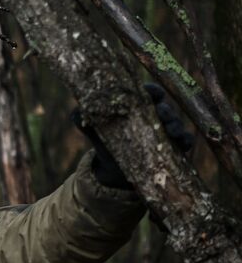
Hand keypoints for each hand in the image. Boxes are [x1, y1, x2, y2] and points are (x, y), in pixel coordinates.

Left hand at [75, 83, 194, 189]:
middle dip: (166, 109)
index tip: (150, 93)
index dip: (152, 91)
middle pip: (166, 107)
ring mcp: (167, 131)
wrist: (115, 171)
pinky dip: (185, 140)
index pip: (149, 92)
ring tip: (171, 130)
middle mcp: (156, 115)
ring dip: (176, 125)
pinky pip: (185, 141)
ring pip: (177, 123)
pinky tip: (182, 143)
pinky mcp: (175, 147)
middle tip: (162, 113)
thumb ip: (84, 120)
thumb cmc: (106, 143)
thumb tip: (77, 111)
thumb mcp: (94, 131)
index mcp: (139, 106)